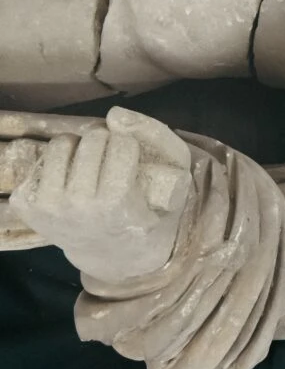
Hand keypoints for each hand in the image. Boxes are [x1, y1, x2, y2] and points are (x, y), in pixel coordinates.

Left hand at [11, 107, 193, 280]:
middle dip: (105, 142)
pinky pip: (39, 162)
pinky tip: (68, 179)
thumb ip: (154, 135)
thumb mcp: (174, 173)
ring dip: (79, 147)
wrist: (115, 253)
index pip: (121, 143)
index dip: (130, 145)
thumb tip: (114, 115)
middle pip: (92, 140)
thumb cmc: (149, 211)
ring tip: (88, 164)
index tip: (131, 162)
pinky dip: (57, 163)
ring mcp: (47, 207)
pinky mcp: (27, 207)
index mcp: (114, 202)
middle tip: (109, 161)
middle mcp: (76, 205)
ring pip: (61, 144)